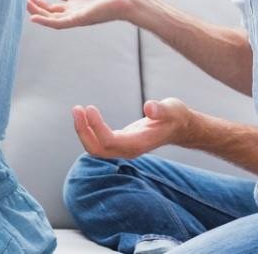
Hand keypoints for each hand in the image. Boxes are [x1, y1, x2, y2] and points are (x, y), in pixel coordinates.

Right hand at [27, 0, 134, 28]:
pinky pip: (58, 24)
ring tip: (24, 2)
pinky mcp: (79, 21)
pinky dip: (45, 22)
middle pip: (50, 8)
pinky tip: (32, 17)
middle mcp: (76, 8)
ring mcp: (76, 15)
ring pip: (50, 17)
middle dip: (36, 2)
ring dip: (36, 11)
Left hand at [72, 98, 192, 158]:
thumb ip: (161, 110)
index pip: (109, 142)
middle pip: (97, 150)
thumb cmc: (176, 117)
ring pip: (96, 148)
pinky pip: (99, 142)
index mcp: (138, 143)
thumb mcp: (173, 109)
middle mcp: (128, 150)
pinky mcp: (120, 143)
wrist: (181, 128)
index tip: (89, 108)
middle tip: (76, 109)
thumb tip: (149, 107)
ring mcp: (123, 148)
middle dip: (83, 131)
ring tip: (77, 110)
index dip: (96, 127)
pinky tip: (85, 115)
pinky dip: (89, 130)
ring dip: (83, 131)